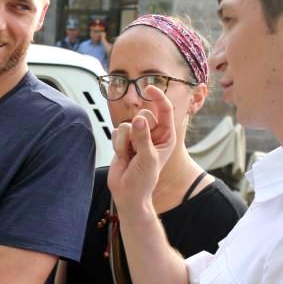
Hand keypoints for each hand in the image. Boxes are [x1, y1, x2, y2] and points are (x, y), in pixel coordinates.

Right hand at [107, 86, 175, 213]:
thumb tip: (138, 119)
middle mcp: (152, 134)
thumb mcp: (148, 158)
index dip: (158, 98)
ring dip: (125, 141)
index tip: (149, 89)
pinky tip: (122, 155)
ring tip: (129, 156)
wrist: (127, 194)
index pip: (165, 111)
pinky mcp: (122, 140)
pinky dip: (117, 144)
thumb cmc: (144, 180)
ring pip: (127, 123)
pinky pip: (116, 131)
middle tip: (137, 148)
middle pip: (143, 115)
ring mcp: (136, 137)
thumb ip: (143, 138)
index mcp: (166, 137)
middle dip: (137, 131)